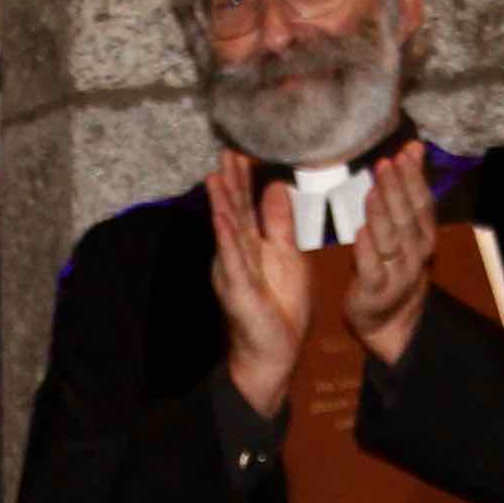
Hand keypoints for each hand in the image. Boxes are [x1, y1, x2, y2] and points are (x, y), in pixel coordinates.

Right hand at [205, 151, 307, 417]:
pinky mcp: (238, 290)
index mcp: (250, 244)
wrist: (274, 352)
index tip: (243, 150)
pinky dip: (226, 237)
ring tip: (216, 175)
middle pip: (233, 211)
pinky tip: (221, 217)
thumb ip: (279, 223)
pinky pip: (232, 259)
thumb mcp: (287, 256)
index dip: (244, 178)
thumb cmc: (280, 307)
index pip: (245, 205)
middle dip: (230, 181)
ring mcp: (234, 271)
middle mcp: (236, 253)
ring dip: (221, 203)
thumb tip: (276, 186)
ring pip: (227, 231)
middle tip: (226, 150)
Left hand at [343, 140, 435, 365]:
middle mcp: (416, 255)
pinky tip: (360, 231)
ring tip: (371, 191)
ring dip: (382, 214)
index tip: (402, 156)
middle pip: (407, 219)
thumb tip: (414, 147)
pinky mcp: (374, 292)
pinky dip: (368, 250)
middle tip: (383, 165)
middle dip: (396, 190)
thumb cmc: (395, 265)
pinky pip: (372, 268)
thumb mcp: (407, 226)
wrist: (391, 322)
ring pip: (391, 241)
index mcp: (424, 237)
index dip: (413, 180)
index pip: (422, 204)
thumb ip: (409, 187)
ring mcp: (397, 275)